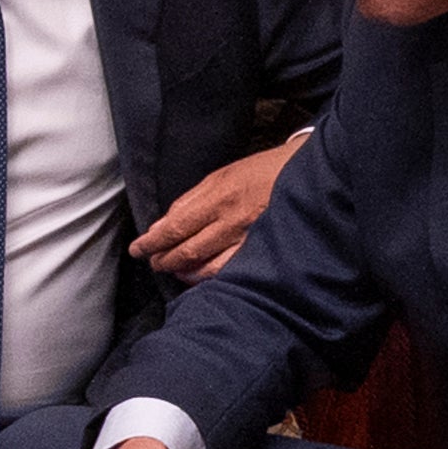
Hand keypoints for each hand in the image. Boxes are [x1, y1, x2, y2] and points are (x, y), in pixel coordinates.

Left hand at [133, 139, 300, 279]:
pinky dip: (212, 276)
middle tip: (153, 263)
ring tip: (173, 271)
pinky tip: (201, 277)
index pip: (174, 226)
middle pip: (187, 249)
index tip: (137, 250)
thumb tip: (165, 223)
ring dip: (185, 271)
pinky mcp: (265, 250)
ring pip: (207, 265)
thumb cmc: (264, 171)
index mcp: (218, 195)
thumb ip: (193, 199)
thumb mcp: (224, 175)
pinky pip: (232, 270)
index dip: (152, 242)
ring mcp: (250, 237)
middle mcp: (232, 219)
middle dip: (164, 259)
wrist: (310, 173)